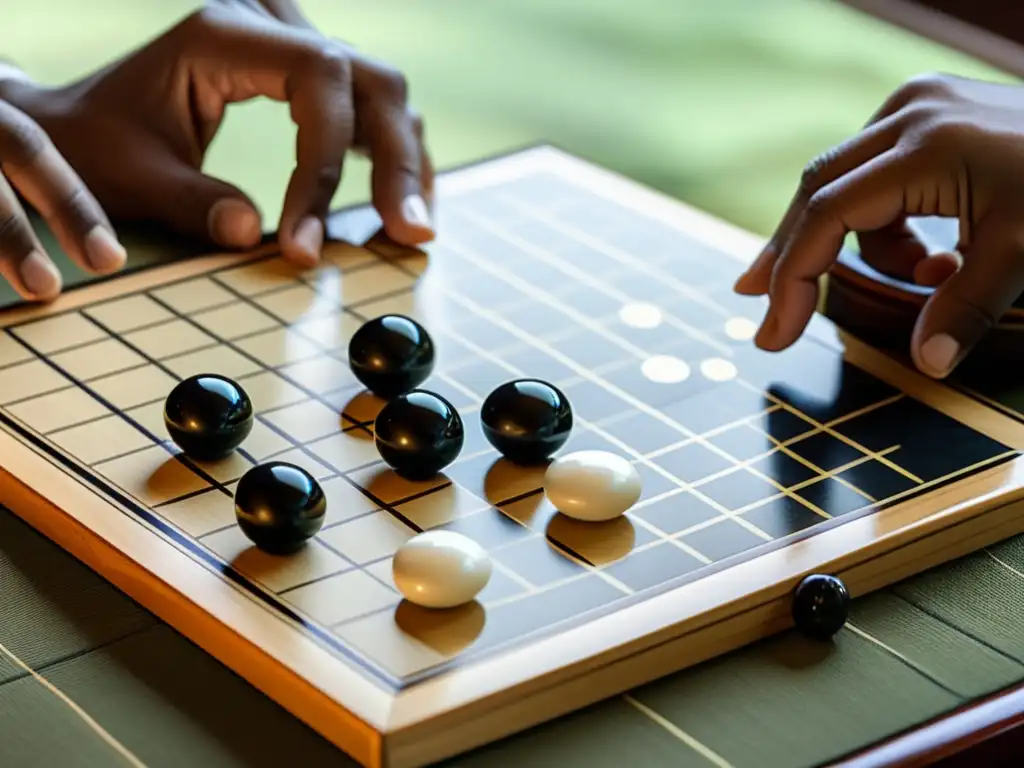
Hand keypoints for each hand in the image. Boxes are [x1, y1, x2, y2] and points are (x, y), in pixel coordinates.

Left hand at [0, 2, 432, 292]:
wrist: (81, 124)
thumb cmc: (99, 146)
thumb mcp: (134, 177)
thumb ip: (192, 203)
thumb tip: (258, 235)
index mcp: (223, 33)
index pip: (319, 80)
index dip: (327, 162)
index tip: (308, 240)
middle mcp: (269, 25)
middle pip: (372, 81)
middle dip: (397, 161)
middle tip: (411, 231)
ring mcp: (292, 45)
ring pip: (383, 91)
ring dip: (406, 160)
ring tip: (414, 225)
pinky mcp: (301, 74)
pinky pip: (368, 105)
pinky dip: (392, 152)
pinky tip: (400, 196)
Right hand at [733, 73, 1023, 378]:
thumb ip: (965, 310)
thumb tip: (927, 365)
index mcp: (925, 146)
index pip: (828, 216)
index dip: (792, 278)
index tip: (774, 333)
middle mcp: (908, 114)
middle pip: (817, 192)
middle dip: (790, 257)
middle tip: (763, 308)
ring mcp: (916, 106)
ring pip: (845, 187)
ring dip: (865, 248)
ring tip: (929, 279)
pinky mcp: (928, 113)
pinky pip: (877, 177)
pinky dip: (892, 226)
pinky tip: (937, 254)